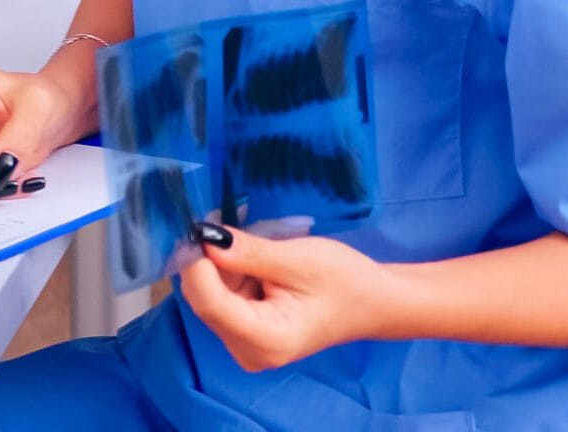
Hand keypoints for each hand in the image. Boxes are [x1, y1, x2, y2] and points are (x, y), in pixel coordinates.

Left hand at [180, 225, 398, 371]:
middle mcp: (247, 351)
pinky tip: (248, 252)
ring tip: (247, 235)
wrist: (372, 301)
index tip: (195, 225)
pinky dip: (228, 269)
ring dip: (218, 261)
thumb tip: (205, 238)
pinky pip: (221, 295)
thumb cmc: (344, 281)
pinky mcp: (244, 331)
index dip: (196, 263)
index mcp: (265, 340)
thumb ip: (249, 252)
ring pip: (209, 294)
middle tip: (218, 217)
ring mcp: (243, 343)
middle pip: (205, 300)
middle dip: (207, 258)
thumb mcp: (297, 259)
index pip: (209, 303)